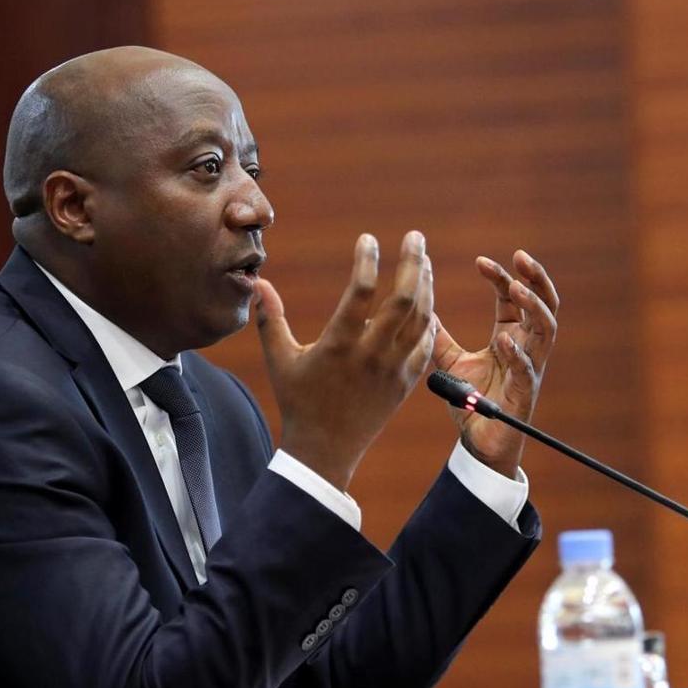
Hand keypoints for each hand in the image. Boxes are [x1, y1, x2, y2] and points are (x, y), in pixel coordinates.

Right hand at [254, 231, 434, 491]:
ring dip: (427, 286)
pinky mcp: (405, 383)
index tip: (368, 239)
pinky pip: (426, 346)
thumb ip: (270, 318)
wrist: (325, 450)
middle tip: (416, 237)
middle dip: (415, 263)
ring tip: (424, 262)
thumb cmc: (298, 402)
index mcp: (339, 344)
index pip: (361, 291)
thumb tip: (258, 282)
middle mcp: (371, 354)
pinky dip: (429, 321)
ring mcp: (393, 369)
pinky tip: (427, 304)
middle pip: (404, 299)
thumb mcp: (280, 360)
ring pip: (421, 319)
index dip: (367, 260)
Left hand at [432, 250, 557, 477]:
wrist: (477, 443)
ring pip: (546, 330)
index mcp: (511, 337)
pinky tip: (505, 340)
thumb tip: (422, 312)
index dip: (501, 277)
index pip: (513, 298)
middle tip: (521, 257)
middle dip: (536, 279)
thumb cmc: (472, 402)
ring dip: (534, 307)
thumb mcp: (452, 363)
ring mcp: (530, 369)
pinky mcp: (525, 394)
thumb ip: (440, 338)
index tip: (481, 261)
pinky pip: (528, 370)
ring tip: (516, 289)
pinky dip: (518, 354)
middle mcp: (526, 348)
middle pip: (543, 304)